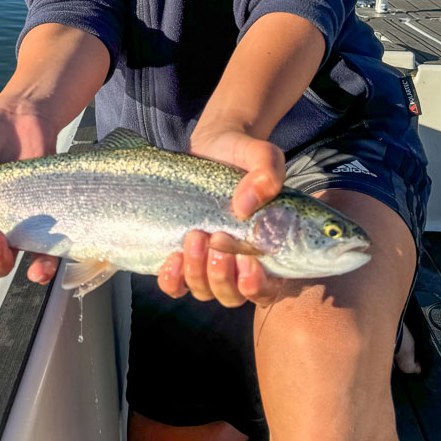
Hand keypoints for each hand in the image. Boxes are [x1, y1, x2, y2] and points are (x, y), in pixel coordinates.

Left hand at [156, 128, 285, 307]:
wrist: (211, 145)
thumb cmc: (242, 155)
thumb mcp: (262, 156)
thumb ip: (267, 174)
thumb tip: (245, 206)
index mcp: (268, 251)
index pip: (268, 289)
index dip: (256, 285)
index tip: (246, 259)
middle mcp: (239, 265)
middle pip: (232, 296)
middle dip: (221, 276)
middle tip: (216, 239)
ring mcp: (209, 263)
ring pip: (203, 291)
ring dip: (197, 272)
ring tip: (194, 237)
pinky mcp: (183, 257)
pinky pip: (176, 285)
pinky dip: (173, 280)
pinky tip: (173, 258)